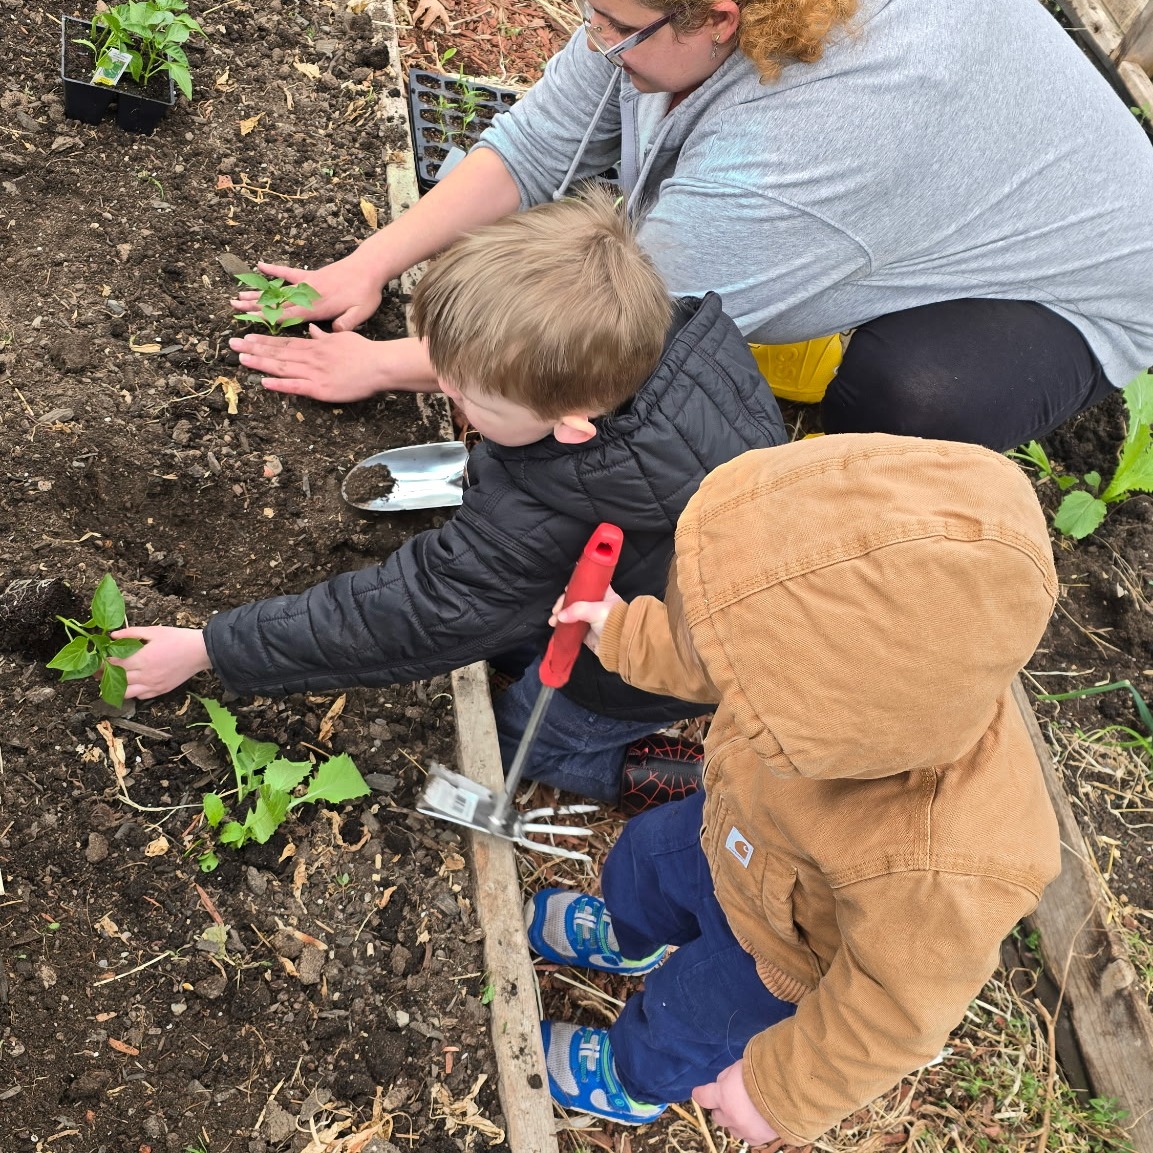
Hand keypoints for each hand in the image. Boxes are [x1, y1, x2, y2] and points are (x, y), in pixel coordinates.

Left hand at [108, 627, 210, 700]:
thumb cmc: (177, 638)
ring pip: (125, 692)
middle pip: (116, 678)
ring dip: (116, 687)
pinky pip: (140, 696)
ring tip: (112, 680)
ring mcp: (152, 685)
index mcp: (141, 659)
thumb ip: (131, 633)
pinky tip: (132, 684)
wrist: (200, 651)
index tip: (97, 658)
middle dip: (103, 674)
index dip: (102, 661)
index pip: (113, 664)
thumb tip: (113, 635)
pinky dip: (133, 692)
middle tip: (98, 669)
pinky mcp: (160, 690)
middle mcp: (144, 675)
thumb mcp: (154, 631)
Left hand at [229, 325, 395, 401]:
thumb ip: (324, 335)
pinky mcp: (321, 388)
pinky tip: (264, 382)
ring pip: (282, 367)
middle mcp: (310, 357)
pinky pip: (295, 387)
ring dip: (260, 363)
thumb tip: (313, 329)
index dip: (263, 340)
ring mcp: (314, 373)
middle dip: (254, 348)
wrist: (380, 365)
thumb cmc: (365, 352)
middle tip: (233, 345)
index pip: (284, 341)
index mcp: (315, 345)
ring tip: (241, 359)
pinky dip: (279, 384)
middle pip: (277, 352)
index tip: (247, 336)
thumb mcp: (343, 337)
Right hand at [230, 257, 382, 331]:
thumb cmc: (366, 293)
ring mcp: (308, 283)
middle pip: (276, 302)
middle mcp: (308, 295)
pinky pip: (289, 272)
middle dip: (254, 305)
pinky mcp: (311, 275)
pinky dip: (275, 269)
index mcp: (318, 308)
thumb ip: (347, 323)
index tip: (250, 319)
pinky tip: (260, 265)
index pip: (288, 314)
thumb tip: (334, 332)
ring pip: (278, 289)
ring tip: (239, 295)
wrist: (370, 267)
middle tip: (233, 306)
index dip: (268, 317)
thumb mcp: (362, 312)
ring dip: (258, 292)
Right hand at [549, 586, 623, 653]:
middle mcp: (596, 605)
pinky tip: (556, 627)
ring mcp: (590, 619)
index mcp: (603, 595)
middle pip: (575, 600)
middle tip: (555, 611)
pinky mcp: (585, 632)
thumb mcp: (597, 611)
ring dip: (560, 616)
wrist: (620, 647)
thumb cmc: (613, 622)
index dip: (575, 587)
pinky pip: (571, 627)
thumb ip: (577, 610)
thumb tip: (559, 616)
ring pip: (571, 614)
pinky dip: (563, 627)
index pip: (587, 586)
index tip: (565, 591)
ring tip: (552, 622)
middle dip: (563, 604)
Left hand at [692, 1060, 779, 1147]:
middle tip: (730, 1100)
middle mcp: (730, 1116)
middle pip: (717, 1116)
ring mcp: (744, 1130)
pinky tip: (757, 1121)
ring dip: (735, 1120)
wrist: (791, 1091)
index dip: (701, 1093)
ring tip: (747, 1111)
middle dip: (721, 1108)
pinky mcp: (759, 1139)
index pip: (703, 1096)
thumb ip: (729, 1076)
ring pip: (732, 1129)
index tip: (699, 1092)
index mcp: (723, 1095)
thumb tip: (723, 1083)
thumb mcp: (741, 1066)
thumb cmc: (765, 1072)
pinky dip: (749, 1130)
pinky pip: (748, 1137)